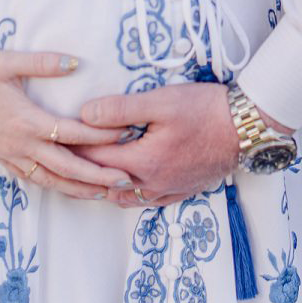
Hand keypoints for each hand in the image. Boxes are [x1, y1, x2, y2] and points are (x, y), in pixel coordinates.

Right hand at [0, 47, 135, 200]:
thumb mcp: (9, 60)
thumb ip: (45, 62)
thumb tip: (76, 63)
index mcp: (26, 120)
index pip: (72, 133)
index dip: (101, 136)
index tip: (125, 136)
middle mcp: (20, 143)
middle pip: (67, 167)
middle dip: (98, 175)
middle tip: (126, 181)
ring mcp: (8, 153)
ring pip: (49, 179)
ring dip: (77, 188)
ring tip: (103, 193)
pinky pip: (30, 177)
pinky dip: (51, 185)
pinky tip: (64, 187)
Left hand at [74, 83, 241, 207]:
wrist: (248, 128)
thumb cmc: (206, 110)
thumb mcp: (161, 101)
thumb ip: (120, 109)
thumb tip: (84, 115)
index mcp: (145, 162)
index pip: (95, 159)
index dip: (71, 148)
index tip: (53, 138)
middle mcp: (153, 184)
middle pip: (104, 183)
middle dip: (80, 170)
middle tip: (59, 157)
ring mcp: (168, 191)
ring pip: (123, 198)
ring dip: (102, 185)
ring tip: (85, 170)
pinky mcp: (181, 191)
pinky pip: (145, 201)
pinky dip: (127, 194)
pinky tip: (123, 184)